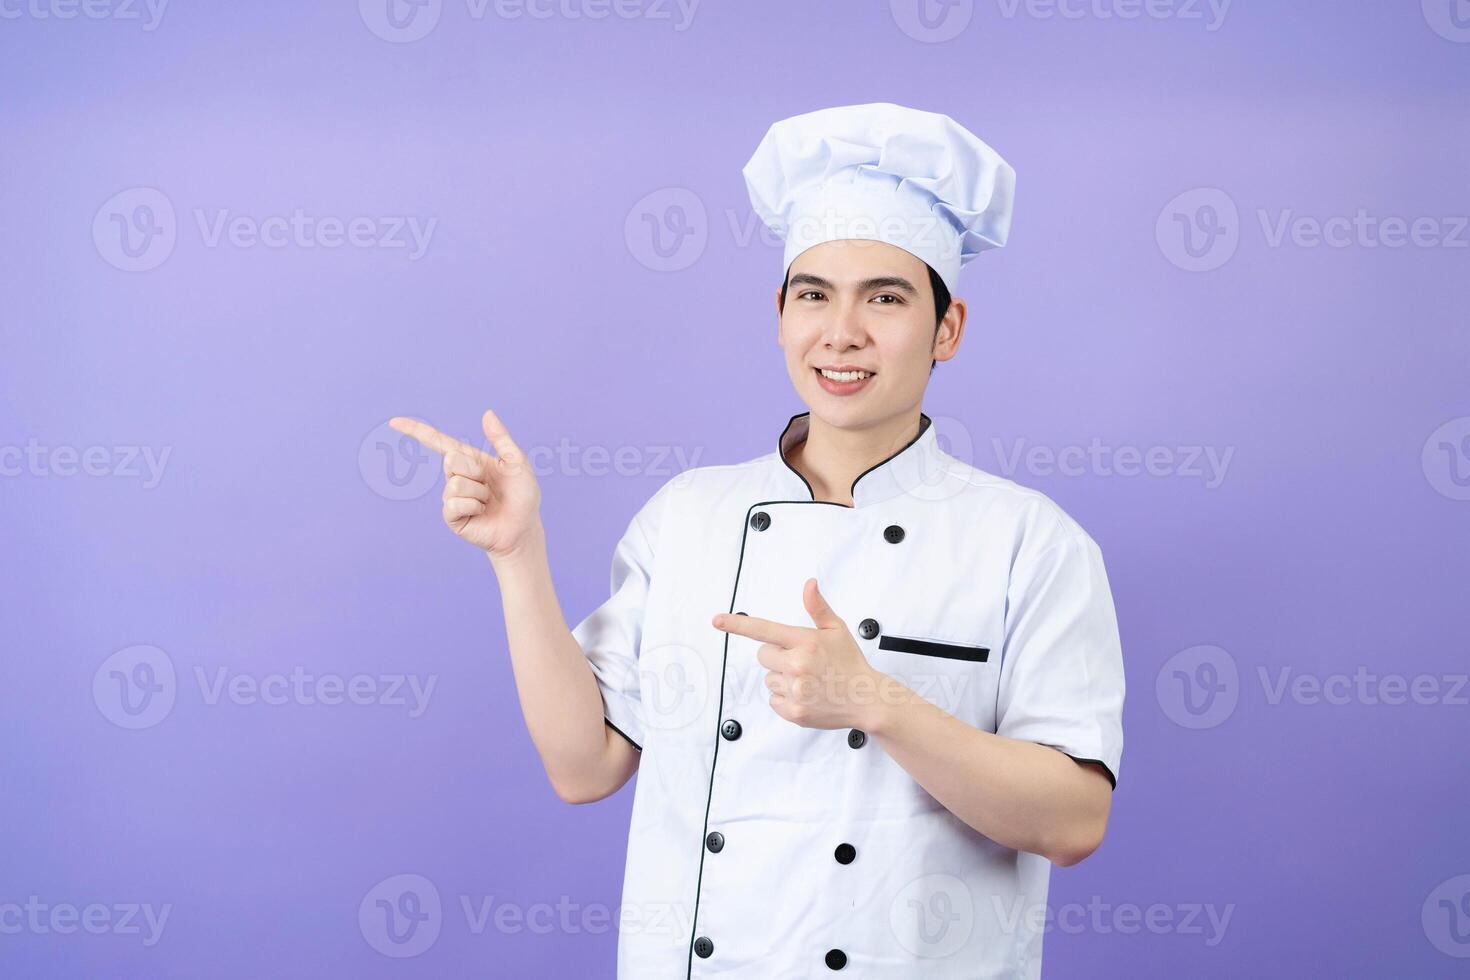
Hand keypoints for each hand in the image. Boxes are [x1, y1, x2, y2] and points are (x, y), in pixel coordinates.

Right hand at [388, 410, 541, 558]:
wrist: (524, 528)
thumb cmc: (523, 496)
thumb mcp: (517, 463)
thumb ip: (501, 438)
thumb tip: (487, 413)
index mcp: (470, 460)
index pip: (439, 442)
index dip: (416, 431)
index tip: (394, 422)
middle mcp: (457, 477)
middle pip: (452, 460)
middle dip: (476, 471)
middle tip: (490, 486)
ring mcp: (452, 497)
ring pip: (455, 484)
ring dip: (479, 493)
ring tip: (488, 502)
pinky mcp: (452, 517)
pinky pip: (454, 503)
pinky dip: (473, 506)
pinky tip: (481, 513)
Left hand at [712, 578, 887, 730]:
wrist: (866, 698)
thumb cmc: (850, 662)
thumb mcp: (836, 629)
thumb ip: (817, 607)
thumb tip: (809, 584)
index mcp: (805, 642)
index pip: (764, 630)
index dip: (737, 624)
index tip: (717, 621)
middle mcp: (798, 665)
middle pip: (763, 656)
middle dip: (777, 657)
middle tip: (801, 661)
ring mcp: (795, 690)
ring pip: (769, 678)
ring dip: (782, 678)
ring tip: (808, 680)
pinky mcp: (793, 711)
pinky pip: (773, 699)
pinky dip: (785, 698)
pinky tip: (806, 694)